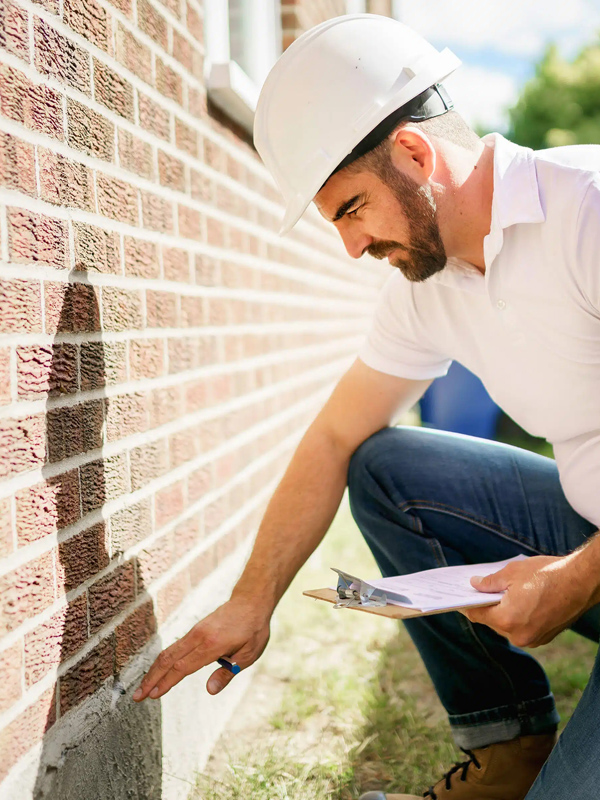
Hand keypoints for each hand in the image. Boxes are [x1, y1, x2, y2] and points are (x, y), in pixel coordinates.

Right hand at [133, 597, 270, 700]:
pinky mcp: (195, 630)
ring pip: (168, 652)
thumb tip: (209, 690)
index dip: (166, 682)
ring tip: (143, 688)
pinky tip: (158, 672)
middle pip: (168, 659)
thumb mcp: (248, 655)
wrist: (250, 601)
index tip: (152, 696)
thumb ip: (227, 673)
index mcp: (212, 645)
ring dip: (153, 670)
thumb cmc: (253, 630)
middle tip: (136, 697)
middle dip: (151, 679)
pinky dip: (162, 661)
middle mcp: (199, 636)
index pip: (183, 667)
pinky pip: (174, 647)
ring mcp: (195, 631)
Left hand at [462, 553, 597, 647]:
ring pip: (508, 625)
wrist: (582, 582)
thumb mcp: (512, 572)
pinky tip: (518, 600)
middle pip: (492, 621)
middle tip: (478, 591)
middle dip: (486, 606)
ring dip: (503, 611)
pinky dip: (518, 616)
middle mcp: (518, 636)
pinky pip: (523, 627)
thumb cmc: (547, 574)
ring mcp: (533, 639)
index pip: (477, 615)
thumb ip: (489, 583)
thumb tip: (475, 585)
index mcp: (506, 620)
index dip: (466, 605)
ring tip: (499, 593)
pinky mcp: (545, 637)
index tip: (458, 599)